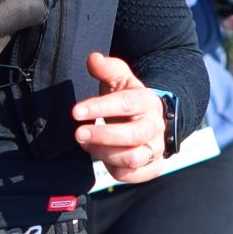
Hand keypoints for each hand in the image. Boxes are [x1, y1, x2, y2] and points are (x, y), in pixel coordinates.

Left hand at [73, 52, 167, 183]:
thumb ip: (107, 69)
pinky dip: (114, 168)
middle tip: (78, 133)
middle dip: (103, 135)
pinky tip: (101, 157)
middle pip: (134, 135)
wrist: (151, 120)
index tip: (76, 112)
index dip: (100, 108)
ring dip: (104, 153)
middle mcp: (155, 126)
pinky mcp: (152, 168)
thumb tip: (93, 58)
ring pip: (133, 158)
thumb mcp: (119, 81)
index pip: (126, 104)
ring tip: (86, 143)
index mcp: (147, 102)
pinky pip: (132, 175)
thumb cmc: (128, 100)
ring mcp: (156, 149)